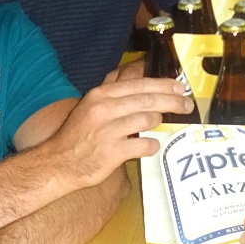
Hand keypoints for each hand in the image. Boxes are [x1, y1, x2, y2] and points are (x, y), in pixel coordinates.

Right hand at [41, 77, 191, 186]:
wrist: (58, 162)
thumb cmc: (78, 134)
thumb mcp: (91, 106)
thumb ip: (115, 94)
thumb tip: (144, 81)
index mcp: (100, 95)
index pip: (139, 84)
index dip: (163, 85)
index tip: (179, 87)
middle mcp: (104, 109)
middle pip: (147, 100)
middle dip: (172, 101)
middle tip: (186, 104)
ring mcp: (107, 131)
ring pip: (146, 119)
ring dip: (160, 121)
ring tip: (165, 123)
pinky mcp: (111, 153)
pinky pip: (143, 146)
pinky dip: (152, 145)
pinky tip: (152, 145)